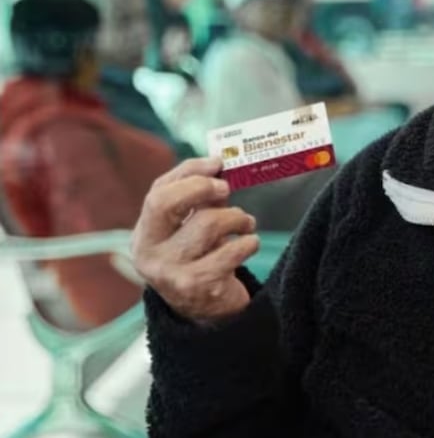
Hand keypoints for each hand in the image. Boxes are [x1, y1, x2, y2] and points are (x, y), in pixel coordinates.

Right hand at [131, 157, 259, 323]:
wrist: (208, 311)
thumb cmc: (200, 257)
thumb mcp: (190, 228)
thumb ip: (197, 197)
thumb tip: (217, 162)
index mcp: (144, 235)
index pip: (158, 193)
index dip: (189, 173)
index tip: (218, 164)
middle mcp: (149, 255)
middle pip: (165, 203)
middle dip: (201, 188)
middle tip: (226, 189)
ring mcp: (172, 273)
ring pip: (207, 224)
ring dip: (237, 218)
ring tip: (245, 223)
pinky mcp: (200, 286)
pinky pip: (232, 250)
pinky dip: (250, 242)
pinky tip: (249, 244)